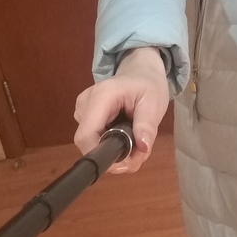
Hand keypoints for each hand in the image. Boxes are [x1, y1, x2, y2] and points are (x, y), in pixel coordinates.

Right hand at [74, 47, 168, 172]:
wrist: (141, 72)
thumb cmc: (148, 85)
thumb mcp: (154, 102)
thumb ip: (147, 125)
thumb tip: (142, 148)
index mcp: (101, 97)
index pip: (86, 136)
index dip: (101, 156)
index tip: (125, 163)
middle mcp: (85, 103)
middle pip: (88, 144)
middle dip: (113, 157)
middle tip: (138, 155)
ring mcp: (82, 110)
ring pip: (92, 144)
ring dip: (115, 152)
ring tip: (136, 142)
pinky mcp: (85, 116)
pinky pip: (94, 139)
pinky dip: (111, 145)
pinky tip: (126, 137)